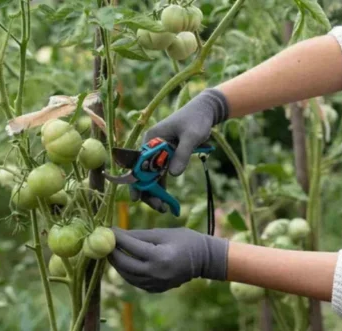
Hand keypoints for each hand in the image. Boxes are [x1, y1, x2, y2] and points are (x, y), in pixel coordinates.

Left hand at [108, 227, 228, 292]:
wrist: (204, 260)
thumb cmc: (185, 241)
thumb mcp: (162, 233)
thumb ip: (139, 235)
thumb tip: (117, 233)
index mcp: (159, 256)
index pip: (130, 247)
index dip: (116, 238)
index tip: (106, 230)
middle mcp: (156, 273)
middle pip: (124, 264)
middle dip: (112, 252)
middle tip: (104, 242)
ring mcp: (156, 284)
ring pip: (127, 275)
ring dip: (116, 263)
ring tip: (111, 251)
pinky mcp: (156, 289)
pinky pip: (135, 281)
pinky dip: (126, 272)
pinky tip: (123, 262)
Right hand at [131, 88, 228, 211]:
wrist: (205, 111)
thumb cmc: (196, 120)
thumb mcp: (191, 136)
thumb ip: (182, 154)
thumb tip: (173, 175)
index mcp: (151, 138)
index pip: (138, 163)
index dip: (136, 182)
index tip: (137, 198)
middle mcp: (151, 146)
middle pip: (143, 172)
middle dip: (148, 191)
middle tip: (159, 208)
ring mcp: (158, 152)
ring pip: (152, 176)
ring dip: (156, 192)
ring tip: (163, 209)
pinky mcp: (167, 156)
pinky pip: (161, 174)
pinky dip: (163, 186)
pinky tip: (166, 201)